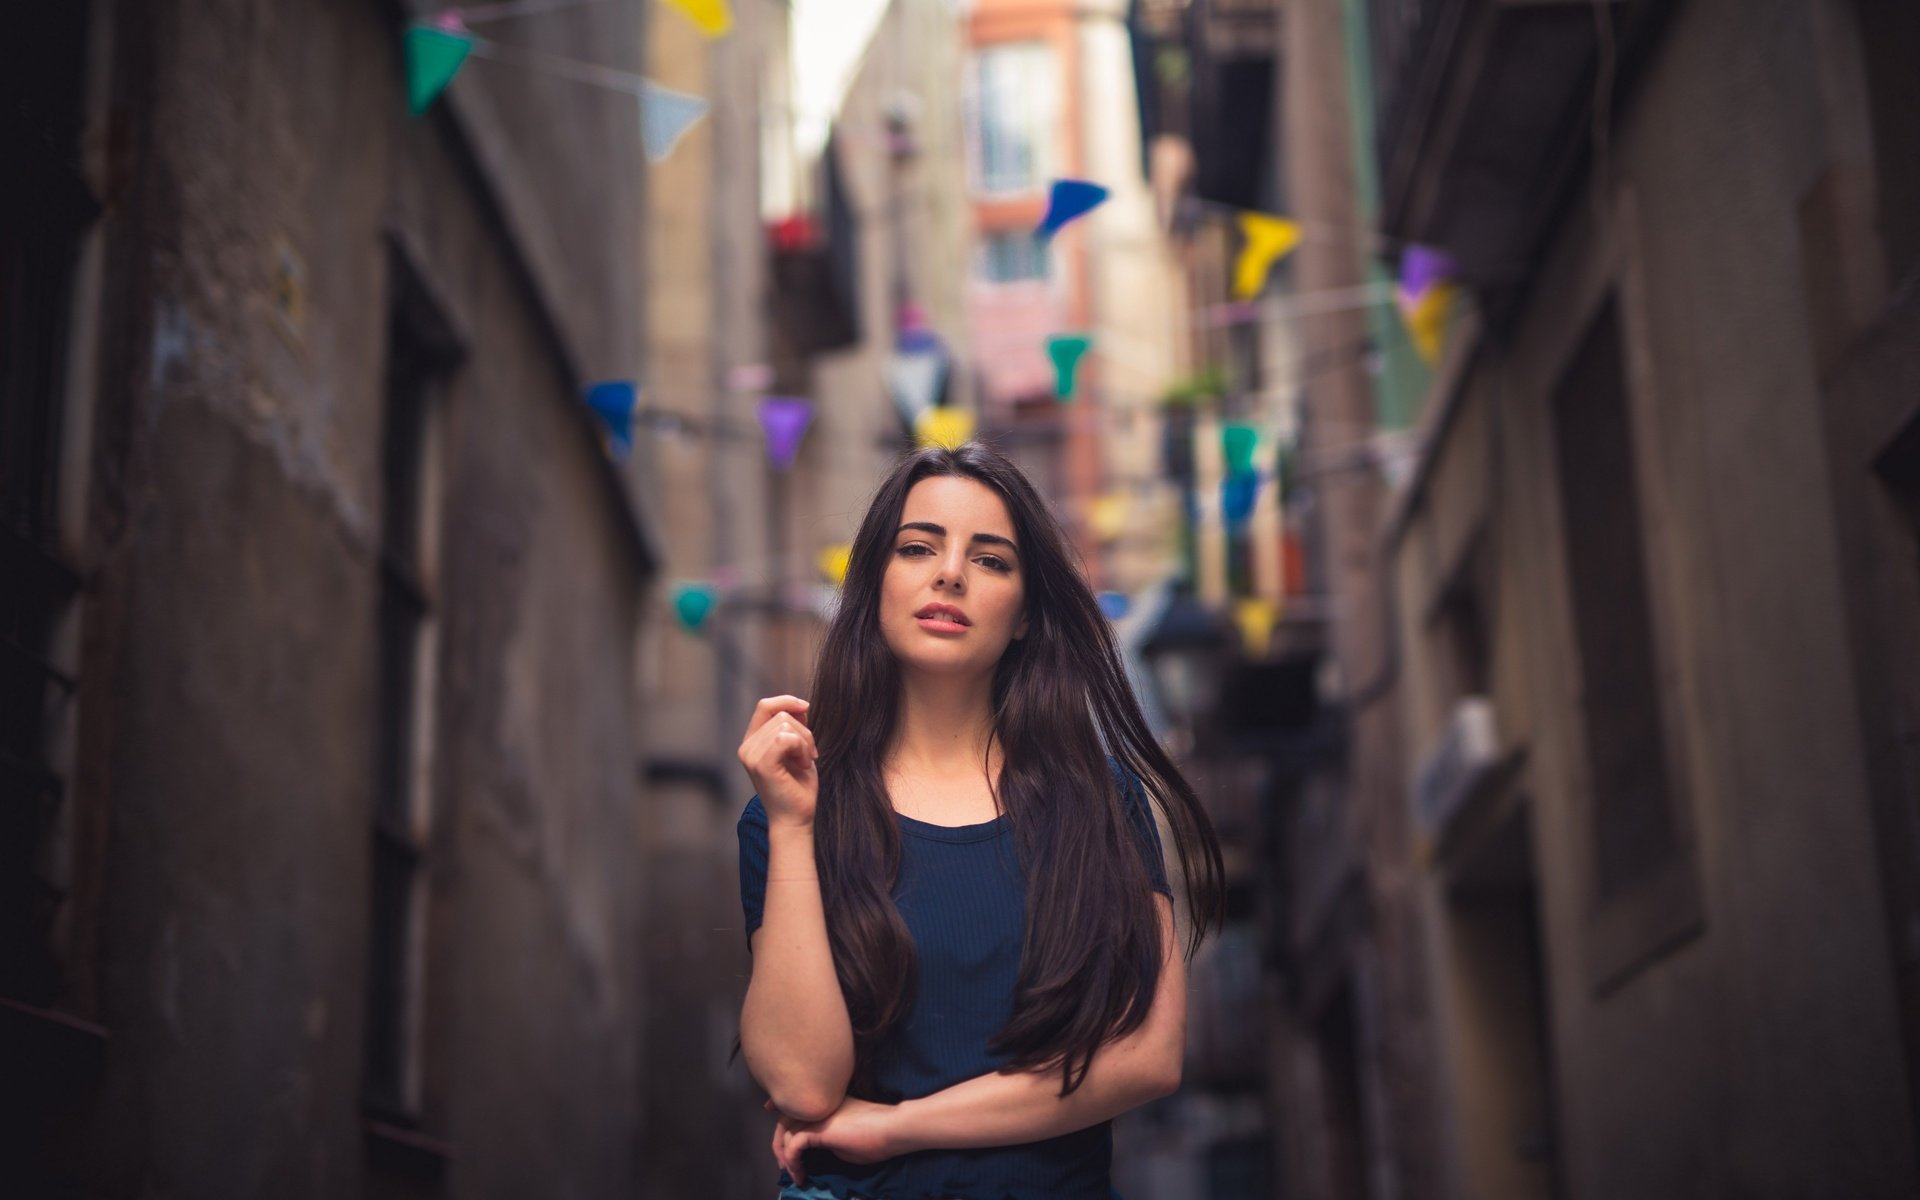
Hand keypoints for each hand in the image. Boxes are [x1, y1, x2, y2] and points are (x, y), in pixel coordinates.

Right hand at [738, 696, 818, 826]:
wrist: (796, 819)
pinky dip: (802, 748)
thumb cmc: (797, 787)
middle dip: (804, 732)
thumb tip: (799, 705)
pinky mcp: (761, 764)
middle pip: (781, 715)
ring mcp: (751, 755)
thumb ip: (793, 727)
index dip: (787, 701)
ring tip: (805, 763)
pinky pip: (786, 738)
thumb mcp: (797, 750)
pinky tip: (804, 765)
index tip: (806, 707)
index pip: (765, 705)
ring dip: (805, 742)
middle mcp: (747, 747)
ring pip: (786, 724)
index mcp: (752, 742)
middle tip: (809, 756)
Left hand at [766, 1097, 897, 1182]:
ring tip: (794, 1174)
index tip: (775, 1130)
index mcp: (826, 1105)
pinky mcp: (818, 1128)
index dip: (781, 1115)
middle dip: (778, 1144)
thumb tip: (816, 1147)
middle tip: (784, 1166)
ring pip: (785, 1133)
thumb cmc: (877, 1136)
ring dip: (784, 1157)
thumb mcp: (846, 1138)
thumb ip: (827, 1139)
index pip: (796, 1107)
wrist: (892, 1129)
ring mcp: (817, 1115)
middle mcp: (818, 1106)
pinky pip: (793, 1145)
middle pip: (784, 1119)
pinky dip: (792, 1162)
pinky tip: (800, 1174)